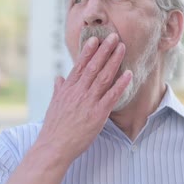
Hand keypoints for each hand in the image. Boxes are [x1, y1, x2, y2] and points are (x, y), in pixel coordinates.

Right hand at [35, 33, 132, 163]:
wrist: (54, 146)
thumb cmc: (54, 127)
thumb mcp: (54, 104)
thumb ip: (59, 89)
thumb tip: (59, 78)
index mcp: (68, 89)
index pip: (80, 65)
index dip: (88, 51)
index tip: (95, 39)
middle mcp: (79, 92)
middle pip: (94, 66)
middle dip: (105, 50)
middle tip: (114, 37)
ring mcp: (89, 102)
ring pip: (104, 76)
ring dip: (114, 61)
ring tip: (122, 48)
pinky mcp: (98, 114)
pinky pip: (112, 96)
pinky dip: (121, 84)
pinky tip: (129, 74)